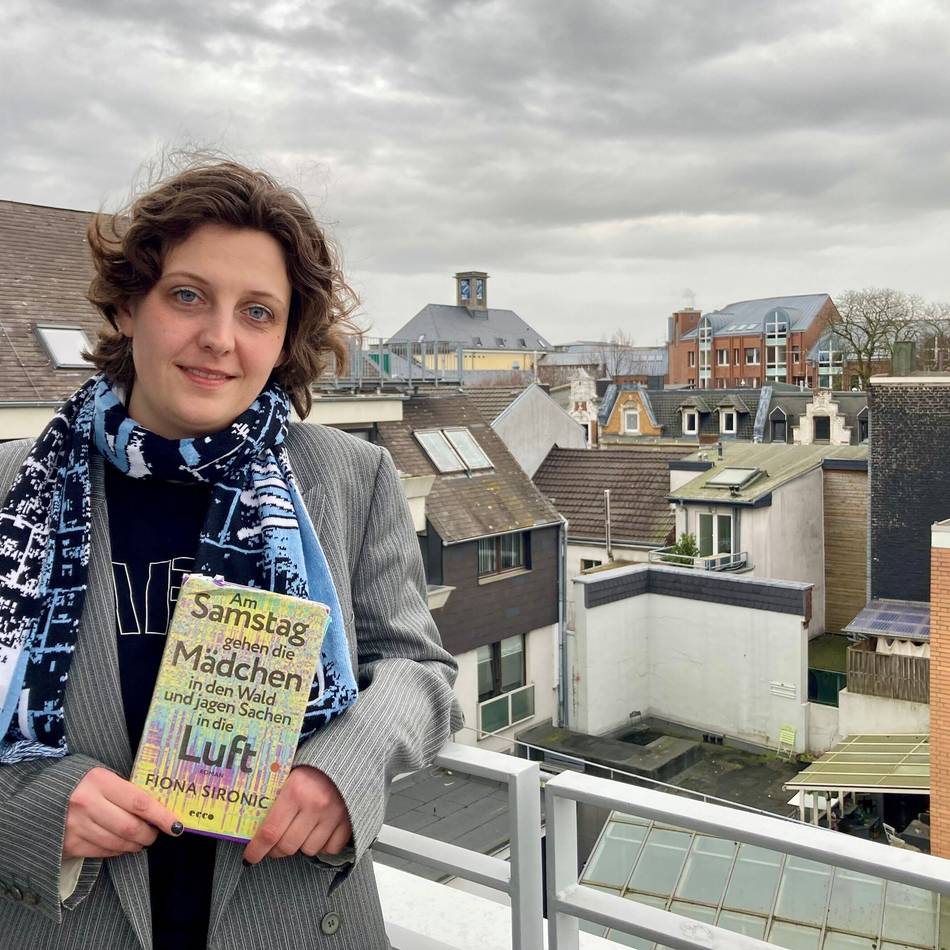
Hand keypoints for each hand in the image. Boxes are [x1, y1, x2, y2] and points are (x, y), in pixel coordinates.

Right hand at [64, 767, 182, 858]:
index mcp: (99, 781)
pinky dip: (116, 851)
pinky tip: (119, 845)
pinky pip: (101, 852)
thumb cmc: (78, 782)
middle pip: (130, 827)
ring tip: (138, 841)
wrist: (36, 794)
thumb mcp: (101, 776)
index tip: (176, 825)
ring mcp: (75, 826)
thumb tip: (155, 809)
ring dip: (134, 845)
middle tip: (154, 834)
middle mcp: (86, 804)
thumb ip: (124, 790)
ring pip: (117, 843)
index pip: (140, 802)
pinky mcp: (67, 844)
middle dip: (148, 834)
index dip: (162, 816)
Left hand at [242, 766, 351, 864]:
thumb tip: (251, 826)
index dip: (257, 849)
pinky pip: (329, 849)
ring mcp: (333, 815)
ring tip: (300, 830)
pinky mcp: (348, 822)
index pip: (270, 832)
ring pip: (307, 850)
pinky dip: (323, 845)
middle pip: (287, 846)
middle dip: (276, 850)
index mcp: (295, 790)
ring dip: (300, 845)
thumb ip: (273, 797)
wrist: (346, 759)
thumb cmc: (312, 768)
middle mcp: (315, 804)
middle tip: (273, 844)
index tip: (250, 856)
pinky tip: (319, 830)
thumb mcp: (288, 775)